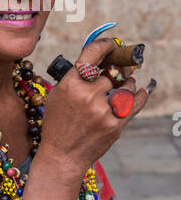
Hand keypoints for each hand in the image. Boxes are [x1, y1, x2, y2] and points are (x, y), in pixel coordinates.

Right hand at [40, 38, 150, 173]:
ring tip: (125, 82)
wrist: (63, 155)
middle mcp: (87, 94)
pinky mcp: (115, 124)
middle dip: (118, 67)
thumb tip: (98, 60)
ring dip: (127, 82)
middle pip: (112, 72)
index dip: (105, 46)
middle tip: (123, 64)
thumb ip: (75, 77)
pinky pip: (134, 104)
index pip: (92, 53)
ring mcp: (102, 110)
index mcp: (70, 83)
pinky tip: (141, 89)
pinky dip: (140, 94)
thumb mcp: (58, 94)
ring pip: (125, 86)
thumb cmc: (58, 123)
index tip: (112, 45)